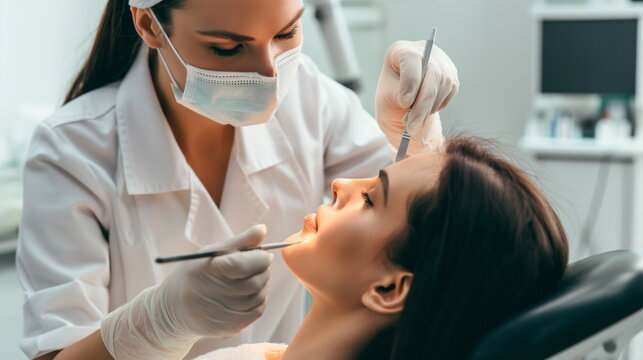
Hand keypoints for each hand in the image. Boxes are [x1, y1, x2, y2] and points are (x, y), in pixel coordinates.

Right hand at [100, 225, 271, 359]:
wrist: (174, 308)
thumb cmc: (194, 274)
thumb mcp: (212, 252)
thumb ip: (240, 241)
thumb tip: (263, 229)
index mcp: (213, 270)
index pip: (250, 263)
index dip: (261, 257)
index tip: (260, 253)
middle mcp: (219, 293)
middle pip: (258, 280)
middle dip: (262, 270)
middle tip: (256, 265)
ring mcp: (226, 313)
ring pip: (260, 295)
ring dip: (261, 285)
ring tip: (249, 278)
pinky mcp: (231, 327)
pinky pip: (257, 311)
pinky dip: (258, 300)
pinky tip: (247, 293)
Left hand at [376, 41, 458, 153]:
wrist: (402, 105)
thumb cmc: (390, 98)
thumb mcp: (387, 98)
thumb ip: (400, 96)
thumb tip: (415, 100)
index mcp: (400, 50)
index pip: (411, 59)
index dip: (410, 81)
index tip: (404, 103)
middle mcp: (423, 50)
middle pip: (431, 73)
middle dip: (422, 104)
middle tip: (412, 127)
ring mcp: (440, 61)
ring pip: (443, 83)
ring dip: (429, 108)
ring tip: (413, 124)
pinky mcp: (451, 75)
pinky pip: (450, 91)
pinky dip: (437, 105)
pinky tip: (424, 111)